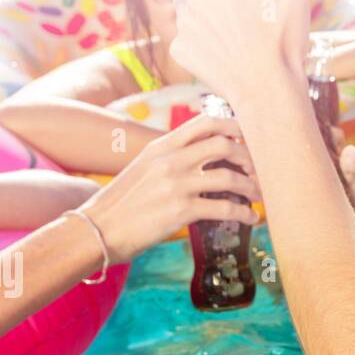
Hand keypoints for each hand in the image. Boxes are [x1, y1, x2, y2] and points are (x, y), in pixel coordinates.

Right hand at [79, 113, 261, 264]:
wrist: (95, 231)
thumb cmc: (121, 203)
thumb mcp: (143, 168)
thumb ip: (170, 157)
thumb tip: (202, 156)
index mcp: (161, 146)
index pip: (205, 123)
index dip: (233, 126)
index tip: (247, 138)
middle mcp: (170, 160)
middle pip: (224, 145)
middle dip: (249, 156)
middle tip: (259, 170)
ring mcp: (176, 185)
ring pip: (230, 178)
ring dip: (252, 187)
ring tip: (260, 196)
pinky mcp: (180, 211)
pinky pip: (224, 208)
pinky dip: (244, 213)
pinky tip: (251, 218)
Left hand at [170, 0, 310, 107]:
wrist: (266, 89)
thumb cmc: (283, 40)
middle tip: (247, 6)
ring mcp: (183, 24)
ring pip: (190, 4)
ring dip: (206, 8)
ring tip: (231, 25)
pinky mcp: (180, 49)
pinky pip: (189, 34)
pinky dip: (203, 38)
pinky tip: (224, 48)